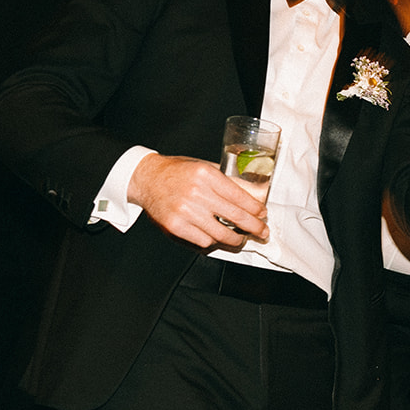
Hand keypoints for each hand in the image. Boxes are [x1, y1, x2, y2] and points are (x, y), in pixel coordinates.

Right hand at [127, 153, 267, 248]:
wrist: (147, 179)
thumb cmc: (177, 172)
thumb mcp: (204, 167)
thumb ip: (225, 181)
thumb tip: (251, 195)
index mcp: (206, 175)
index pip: (240, 196)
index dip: (255, 209)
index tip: (262, 214)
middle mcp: (197, 193)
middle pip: (235, 217)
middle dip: (254, 227)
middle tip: (262, 232)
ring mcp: (185, 211)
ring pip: (221, 233)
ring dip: (236, 239)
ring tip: (241, 238)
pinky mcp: (176, 226)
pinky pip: (203, 241)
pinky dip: (213, 241)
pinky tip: (217, 237)